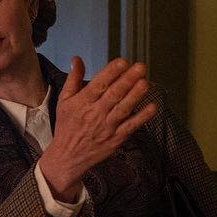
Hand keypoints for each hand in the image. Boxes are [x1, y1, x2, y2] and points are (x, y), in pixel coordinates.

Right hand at [39, 57, 157, 200]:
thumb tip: (77, 59)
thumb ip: (73, 79)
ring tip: (145, 82)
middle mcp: (94, 114)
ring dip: (135, 96)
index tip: (122, 62)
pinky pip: (130, 126)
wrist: (67, 157)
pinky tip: (152, 107)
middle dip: (127, 80)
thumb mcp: (64, 101)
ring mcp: (106, 127)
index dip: (110, 73)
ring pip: (123, 109)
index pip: (98, 85)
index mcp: (81, 103)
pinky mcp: (115, 139)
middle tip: (140, 67)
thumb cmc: (66, 126)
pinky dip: (141, 117)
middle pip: (113, 95)